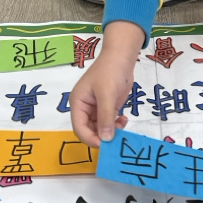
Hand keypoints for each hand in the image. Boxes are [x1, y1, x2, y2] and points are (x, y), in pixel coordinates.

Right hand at [70, 21, 144, 147]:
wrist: (121, 57)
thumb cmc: (110, 71)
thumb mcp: (107, 94)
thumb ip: (105, 117)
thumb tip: (105, 139)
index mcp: (78, 103)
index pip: (79, 127)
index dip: (90, 138)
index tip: (104, 145)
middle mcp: (84, 108)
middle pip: (89, 130)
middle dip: (101, 136)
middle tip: (116, 139)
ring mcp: (96, 108)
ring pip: (100, 129)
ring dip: (110, 131)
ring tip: (122, 126)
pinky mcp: (107, 107)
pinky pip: (109, 122)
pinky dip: (116, 125)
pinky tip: (124, 120)